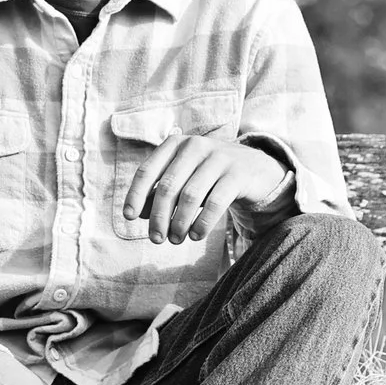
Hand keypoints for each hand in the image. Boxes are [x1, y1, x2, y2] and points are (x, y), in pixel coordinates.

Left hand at [121, 135, 290, 244]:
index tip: (129, 217)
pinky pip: (215, 202)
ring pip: (190, 196)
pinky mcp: (238, 173)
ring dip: (179, 223)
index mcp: (176, 145)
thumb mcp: (184, 181)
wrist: (256, 170)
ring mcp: (219, 157)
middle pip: (167, 186)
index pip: (148, 170)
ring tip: (176, 240)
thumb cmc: (210, 178)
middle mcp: (195, 146)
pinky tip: (196, 236)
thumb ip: (160, 193)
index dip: (136, 195)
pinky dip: (202, 223)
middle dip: (159, 216)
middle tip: (156, 239)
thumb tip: (138, 213)